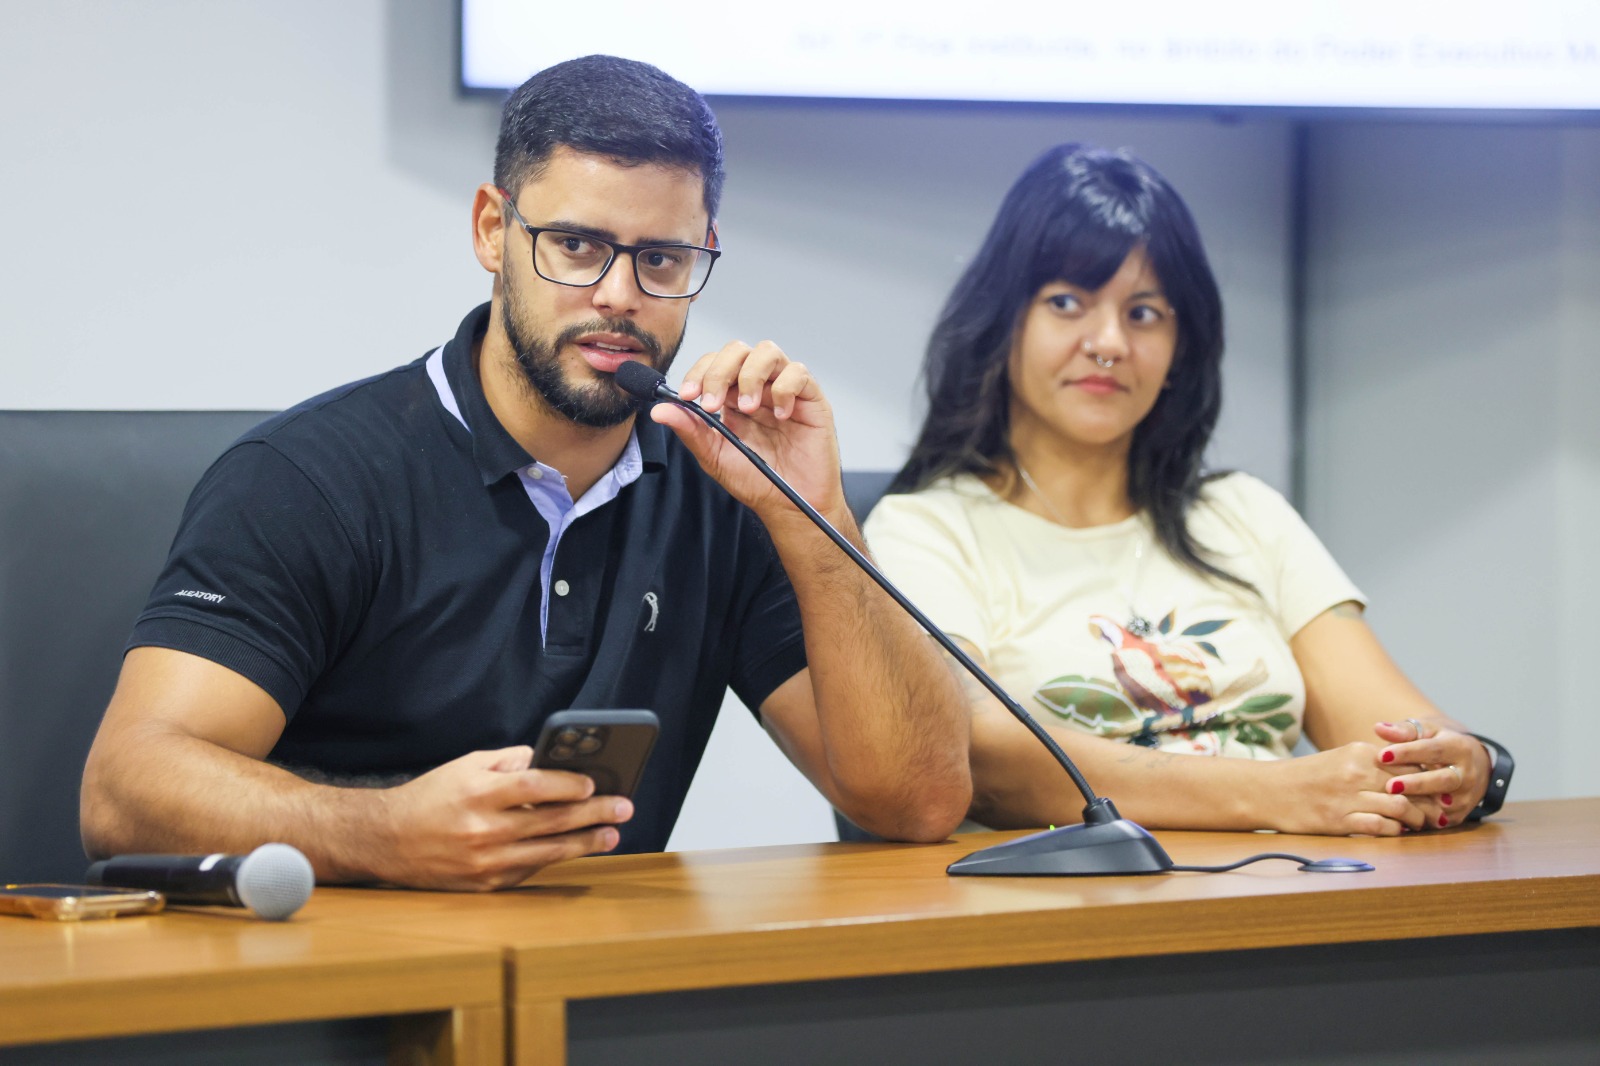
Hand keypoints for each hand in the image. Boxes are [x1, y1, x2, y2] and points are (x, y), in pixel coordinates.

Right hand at [370, 746, 631, 890]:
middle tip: (623, 808)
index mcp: (479, 792)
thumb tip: (549, 758)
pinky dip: (554, 859)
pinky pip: (529, 870)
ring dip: (586, 843)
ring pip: (548, 852)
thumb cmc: (431, 797)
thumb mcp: (466, 765)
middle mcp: (483, 829)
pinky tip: (575, 849)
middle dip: (594, 814)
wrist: (386, 840)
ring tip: (612, 834)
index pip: (536, 786)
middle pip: (551, 821)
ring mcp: (485, 861)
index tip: (595, 783)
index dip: (569, 785)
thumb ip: (510, 761)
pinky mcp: (484, 885)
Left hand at [651, 340, 845, 523]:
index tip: (688, 395)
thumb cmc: (757, 481)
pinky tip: (779, 417)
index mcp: (732, 396)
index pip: (713, 363)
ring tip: (747, 408)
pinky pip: (799, 373)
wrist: (791, 506)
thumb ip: (690, 430)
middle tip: (713, 404)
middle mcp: (758, 387)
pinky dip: (784, 389)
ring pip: (767, 352)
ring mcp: (785, 390)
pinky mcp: (811, 399)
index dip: (699, 372)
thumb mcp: (715, 457)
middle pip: (737, 350)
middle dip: (719, 372)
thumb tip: (658, 410)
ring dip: (750, 376)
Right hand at [1267, 742, 1424, 835]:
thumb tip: (1407, 776)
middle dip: (1429, 802)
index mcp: (1359, 752)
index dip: (1428, 779)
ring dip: (1417, 819)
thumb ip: (1371, 764)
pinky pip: (1380, 826)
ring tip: (1421, 824)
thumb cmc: (1306, 776)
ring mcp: (1348, 797)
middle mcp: (1357, 772)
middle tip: (1438, 812)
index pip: (1409, 765)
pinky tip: (1397, 831)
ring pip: (1401, 807)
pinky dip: (1394, 831)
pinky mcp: (1339, 820)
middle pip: (1411, 787)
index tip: (1438, 790)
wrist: (1268, 790)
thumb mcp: (1340, 759)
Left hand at [1372, 720, 1491, 829]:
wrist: (1471, 763)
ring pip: (1443, 804)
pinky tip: (1399, 818)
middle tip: (1390, 786)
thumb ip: (1404, 730)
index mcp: (1459, 748)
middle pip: (1443, 780)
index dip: (1408, 753)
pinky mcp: (1460, 815)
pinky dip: (1421, 819)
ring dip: (1418, 805)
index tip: (1382, 755)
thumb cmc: (1439, 742)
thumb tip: (1378, 727)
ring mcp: (1466, 797)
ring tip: (1393, 803)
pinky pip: (1440, 820)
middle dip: (1417, 784)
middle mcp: (1467, 774)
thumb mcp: (1427, 731)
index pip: (1433, 750)